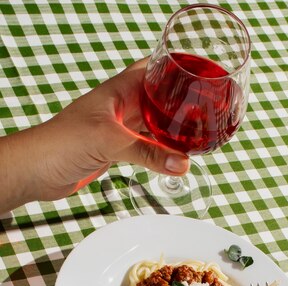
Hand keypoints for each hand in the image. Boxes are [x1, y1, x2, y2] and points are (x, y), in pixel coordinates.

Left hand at [6, 58, 188, 206]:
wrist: (37, 171)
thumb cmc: (60, 143)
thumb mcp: (110, 142)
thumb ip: (148, 152)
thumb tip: (181, 163)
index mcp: (118, 91)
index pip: (154, 70)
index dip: (176, 69)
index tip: (200, 75)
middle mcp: (120, 107)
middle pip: (158, 98)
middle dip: (181, 102)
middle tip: (206, 109)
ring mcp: (118, 129)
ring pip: (153, 123)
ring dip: (172, 129)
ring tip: (197, 134)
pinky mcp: (115, 150)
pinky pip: (145, 146)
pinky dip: (161, 151)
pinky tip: (173, 157)